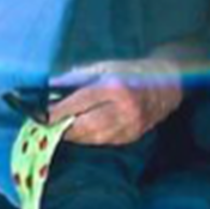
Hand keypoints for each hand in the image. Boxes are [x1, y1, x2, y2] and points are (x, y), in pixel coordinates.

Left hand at [49, 59, 182, 145]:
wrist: (167, 84)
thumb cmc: (131, 71)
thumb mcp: (104, 67)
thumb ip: (77, 78)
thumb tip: (51, 89)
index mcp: (115, 87)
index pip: (79, 103)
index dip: (58, 111)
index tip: (42, 114)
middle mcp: (124, 108)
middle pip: (84, 126)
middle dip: (63, 128)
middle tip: (48, 126)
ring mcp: (131, 125)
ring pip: (93, 138)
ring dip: (74, 136)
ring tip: (61, 130)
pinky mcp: (133, 135)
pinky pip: (105, 142)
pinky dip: (90, 138)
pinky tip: (81, 133)